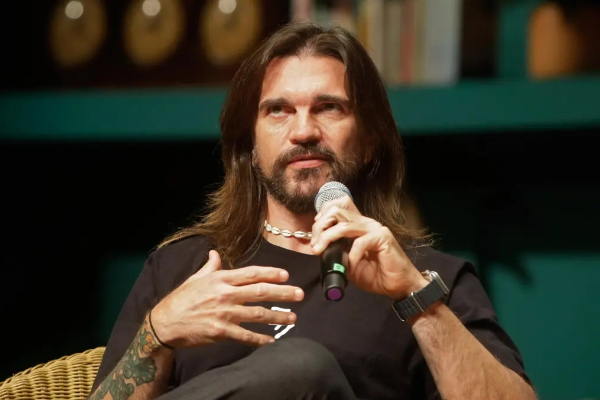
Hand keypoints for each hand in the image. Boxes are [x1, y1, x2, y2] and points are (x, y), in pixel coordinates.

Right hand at [151, 250, 303, 347]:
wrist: (165, 323)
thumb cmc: (181, 299)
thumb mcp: (195, 278)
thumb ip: (210, 266)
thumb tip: (214, 253)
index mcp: (221, 279)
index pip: (252, 274)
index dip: (271, 273)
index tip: (286, 275)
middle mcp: (225, 295)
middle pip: (261, 292)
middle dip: (283, 293)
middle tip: (300, 294)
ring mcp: (224, 314)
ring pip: (258, 314)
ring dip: (278, 316)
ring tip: (293, 318)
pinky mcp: (221, 332)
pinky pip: (246, 335)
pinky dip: (261, 339)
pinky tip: (273, 340)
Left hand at [311, 196, 428, 299]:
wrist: (398, 286)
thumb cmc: (376, 275)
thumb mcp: (350, 264)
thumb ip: (337, 253)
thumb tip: (321, 249)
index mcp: (357, 226)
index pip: (337, 209)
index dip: (321, 218)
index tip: (313, 237)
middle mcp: (365, 223)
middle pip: (336, 212)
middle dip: (320, 227)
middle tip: (315, 245)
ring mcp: (374, 229)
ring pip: (344, 225)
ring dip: (328, 237)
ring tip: (320, 251)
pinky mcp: (383, 238)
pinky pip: (360, 242)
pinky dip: (352, 255)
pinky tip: (351, 265)